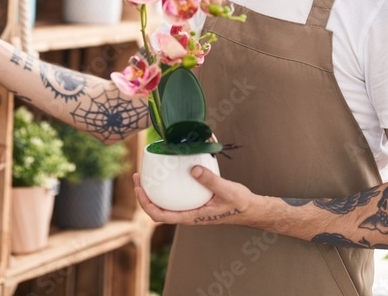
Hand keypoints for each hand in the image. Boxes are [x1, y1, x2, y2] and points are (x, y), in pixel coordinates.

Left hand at [133, 167, 256, 225]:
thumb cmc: (239, 204)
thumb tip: (193, 169)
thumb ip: (210, 180)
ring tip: (146, 175)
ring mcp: (189, 209)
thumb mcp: (226, 190)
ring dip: (152, 192)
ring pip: (164, 204)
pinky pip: (174, 198)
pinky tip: (167, 174)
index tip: (139, 188)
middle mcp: (187, 215)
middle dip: (143, 195)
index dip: (145, 203)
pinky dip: (165, 188)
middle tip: (138, 177)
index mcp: (191, 217)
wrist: (250, 209)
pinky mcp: (193, 203)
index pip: (160, 215)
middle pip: (157, 210)